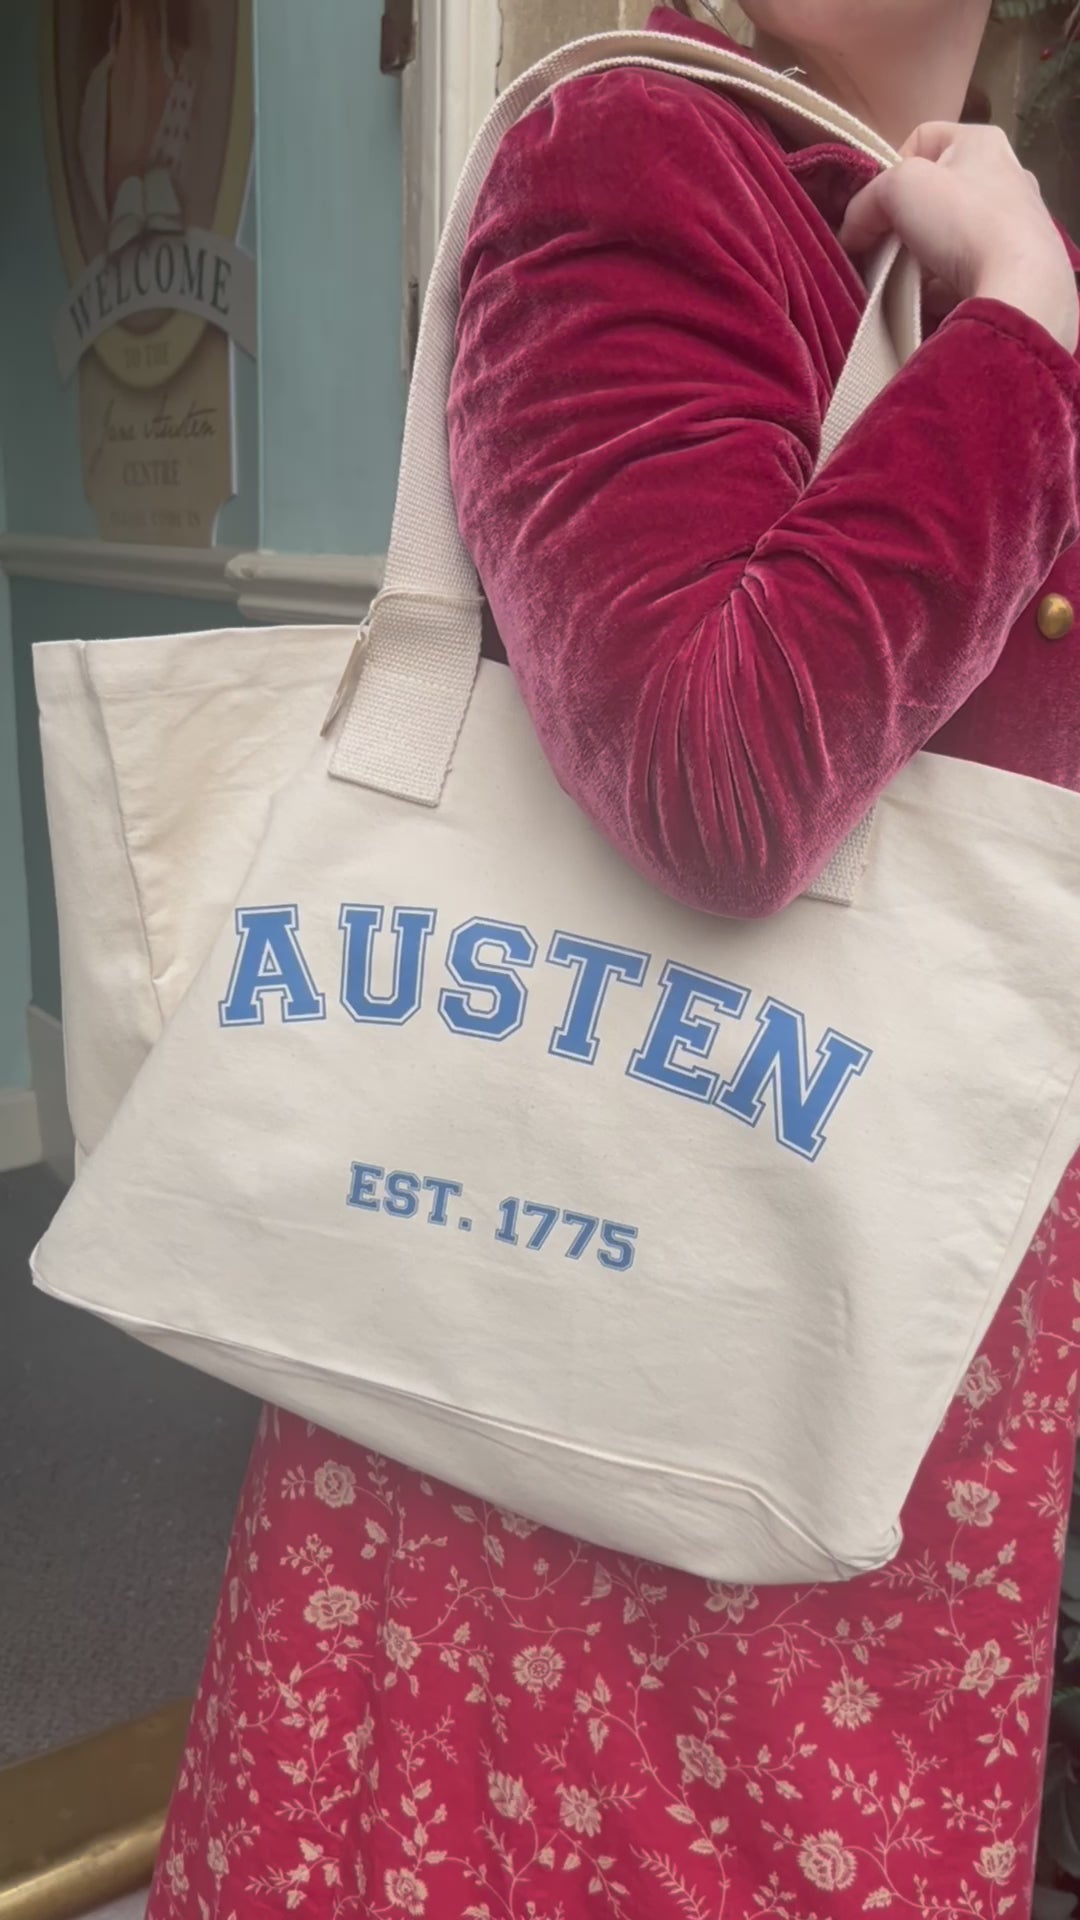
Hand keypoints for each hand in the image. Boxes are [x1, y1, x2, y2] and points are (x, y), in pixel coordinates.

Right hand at [839, 122, 1078, 355]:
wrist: (1020, 287)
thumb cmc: (962, 219)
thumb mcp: (899, 189)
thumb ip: (866, 203)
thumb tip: (852, 232)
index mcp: (982, 141)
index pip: (922, 138)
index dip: (891, 168)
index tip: (879, 205)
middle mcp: (1008, 174)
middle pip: (936, 191)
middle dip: (906, 221)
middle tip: (887, 246)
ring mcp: (1018, 221)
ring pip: (951, 233)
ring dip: (924, 255)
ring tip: (910, 279)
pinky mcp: (1020, 264)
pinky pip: (969, 267)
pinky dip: (946, 282)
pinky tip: (936, 299)